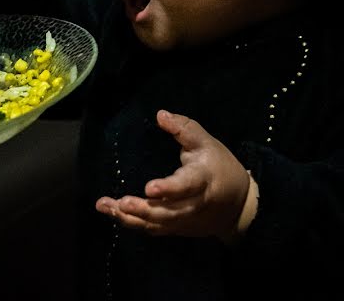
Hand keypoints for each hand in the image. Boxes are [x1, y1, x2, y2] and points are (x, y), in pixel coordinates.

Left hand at [96, 110, 249, 239]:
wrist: (239, 205)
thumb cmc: (219, 167)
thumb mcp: (207, 142)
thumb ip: (184, 128)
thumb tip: (160, 115)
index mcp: (202, 179)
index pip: (186, 185)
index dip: (169, 188)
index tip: (149, 187)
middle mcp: (192, 204)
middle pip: (167, 211)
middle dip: (142, 209)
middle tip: (119, 202)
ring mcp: (184, 220)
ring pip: (157, 223)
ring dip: (130, 218)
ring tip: (105, 206)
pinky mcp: (177, 228)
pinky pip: (154, 229)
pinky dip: (134, 224)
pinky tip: (114, 214)